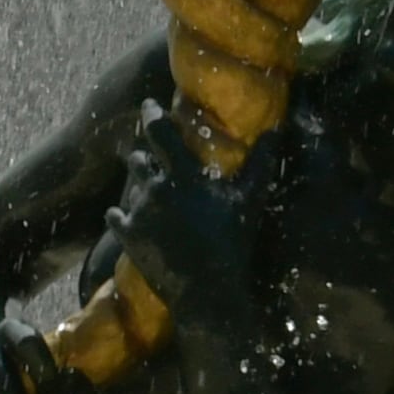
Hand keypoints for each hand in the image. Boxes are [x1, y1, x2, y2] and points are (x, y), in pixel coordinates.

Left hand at [103, 106, 259, 322]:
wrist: (206, 287)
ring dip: (138, 184)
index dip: (153, 115)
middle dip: (143, 153)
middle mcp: (154, 188)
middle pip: (139, 159)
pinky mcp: (127, 236)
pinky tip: (127, 215)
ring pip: (130, 187)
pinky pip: (116, 215)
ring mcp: (137, 213)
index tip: (149, 106)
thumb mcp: (250, 199)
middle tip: (148, 153)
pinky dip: (122, 214)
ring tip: (146, 187)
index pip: (161, 133)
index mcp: (183, 174)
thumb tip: (276, 129)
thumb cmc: (232, 240)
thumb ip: (261, 162)